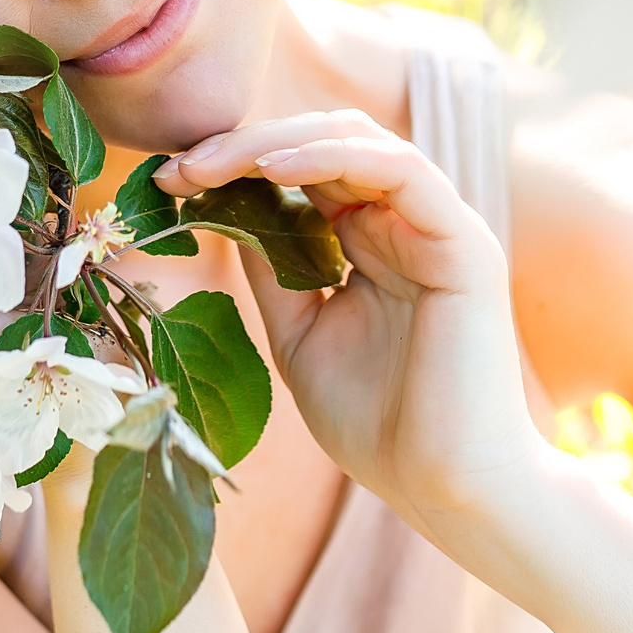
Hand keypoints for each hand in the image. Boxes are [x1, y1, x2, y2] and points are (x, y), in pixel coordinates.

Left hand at [158, 112, 549, 536]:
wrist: (447, 491)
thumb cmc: (380, 427)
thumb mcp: (300, 336)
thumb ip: (273, 271)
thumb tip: (224, 211)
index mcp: (373, 242)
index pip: (305, 170)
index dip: (236, 163)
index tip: (169, 180)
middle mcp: (406, 223)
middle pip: (324, 141)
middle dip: (245, 145)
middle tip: (179, 166)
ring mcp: (438, 228)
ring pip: (358, 140)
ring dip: (278, 140)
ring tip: (214, 161)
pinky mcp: (463, 243)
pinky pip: (401, 170)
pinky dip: (334, 157)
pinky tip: (274, 169)